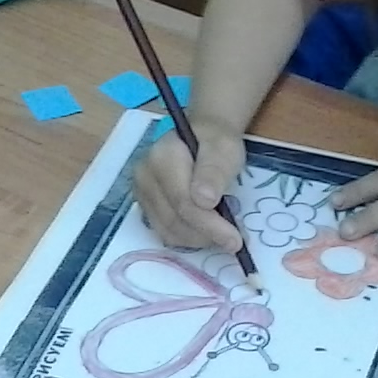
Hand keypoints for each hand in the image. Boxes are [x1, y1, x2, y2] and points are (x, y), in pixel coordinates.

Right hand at [134, 121, 247, 252]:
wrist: (201, 136)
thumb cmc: (215, 142)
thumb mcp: (223, 149)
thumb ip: (214, 171)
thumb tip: (204, 201)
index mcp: (161, 159)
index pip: (183, 202)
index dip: (209, 224)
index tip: (235, 240)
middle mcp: (144, 177)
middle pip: (173, 220)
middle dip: (206, 235)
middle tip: (234, 241)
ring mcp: (142, 194)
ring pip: (168, 231)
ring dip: (198, 239)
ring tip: (222, 234)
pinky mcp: (146, 207)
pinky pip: (166, 232)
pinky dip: (188, 238)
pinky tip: (206, 231)